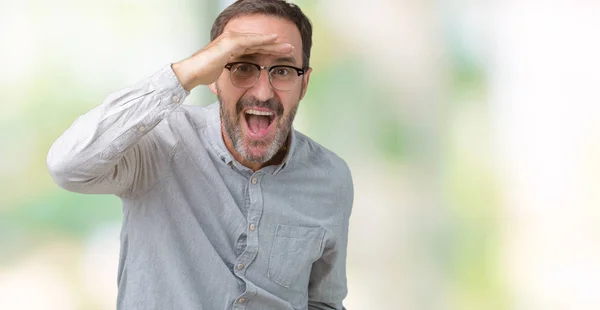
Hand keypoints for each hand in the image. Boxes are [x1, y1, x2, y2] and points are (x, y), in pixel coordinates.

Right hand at [172, 32, 293, 90]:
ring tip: (286, 45)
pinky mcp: (229, 43)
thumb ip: (232, 71)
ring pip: (257, 40)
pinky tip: (273, 39)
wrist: (191, 73)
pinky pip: (250, 40)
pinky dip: (263, 39)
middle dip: (275, 45)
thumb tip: (240, 81)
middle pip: (258, 42)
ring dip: (273, 42)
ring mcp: (230, 40)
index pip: (254, 48)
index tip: (281, 54)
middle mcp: (232, 41)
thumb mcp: (223, 73)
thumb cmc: (203, 74)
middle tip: (290, 48)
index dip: (268, 50)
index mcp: (232, 48)